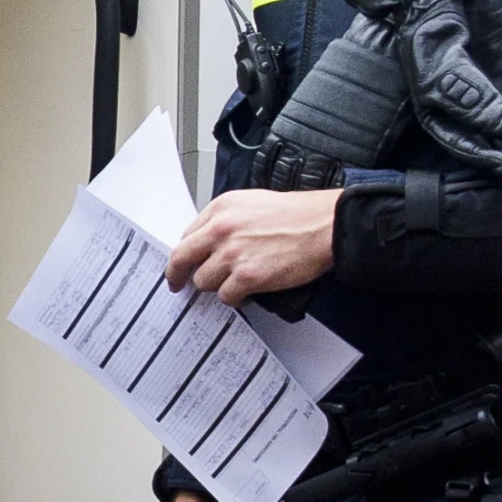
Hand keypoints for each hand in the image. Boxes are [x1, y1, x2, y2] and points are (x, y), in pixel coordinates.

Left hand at [168, 189, 340, 302]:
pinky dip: (236, 299)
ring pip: (204, 282)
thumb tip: (211, 242)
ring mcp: (232, 254)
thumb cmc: (297, 215)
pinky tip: (247, 293)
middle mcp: (221, 229)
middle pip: (182, 259)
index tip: (183, 263)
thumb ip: (227, 221)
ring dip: (217, 286)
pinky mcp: (247, 276)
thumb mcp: (252, 203)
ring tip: (236, 283)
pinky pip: (226, 297)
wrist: (324, 225)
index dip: (185, 253)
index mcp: (221, 208)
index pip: (187, 235)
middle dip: (177, 275)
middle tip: (177, 285)